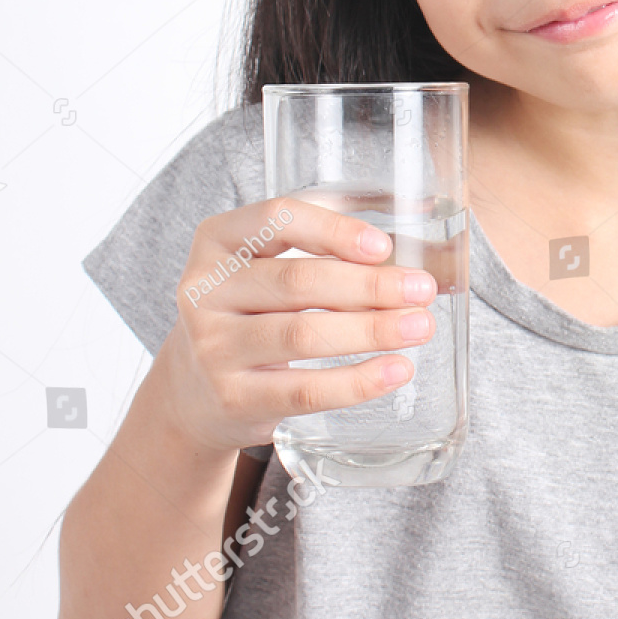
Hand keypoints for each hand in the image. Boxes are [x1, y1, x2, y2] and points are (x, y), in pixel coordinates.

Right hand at [160, 196, 437, 453]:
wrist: (195, 389)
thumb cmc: (251, 313)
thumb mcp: (264, 266)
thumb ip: (323, 240)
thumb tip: (420, 220)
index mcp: (217, 241)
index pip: (277, 219)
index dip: (334, 230)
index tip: (384, 246)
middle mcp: (205, 290)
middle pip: (297, 281)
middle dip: (370, 285)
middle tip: (422, 290)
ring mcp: (213, 347)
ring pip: (302, 335)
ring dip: (371, 330)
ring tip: (419, 327)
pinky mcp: (232, 398)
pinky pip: (304, 391)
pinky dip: (357, 381)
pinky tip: (395, 371)